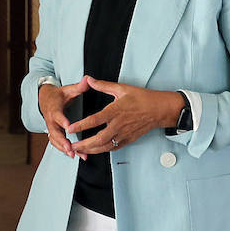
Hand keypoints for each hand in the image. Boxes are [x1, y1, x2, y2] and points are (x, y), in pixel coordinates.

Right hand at [37, 75, 92, 158]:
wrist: (44, 100)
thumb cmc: (58, 95)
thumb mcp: (67, 89)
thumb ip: (78, 86)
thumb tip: (88, 79)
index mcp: (54, 109)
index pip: (57, 116)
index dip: (62, 121)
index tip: (68, 126)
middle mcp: (51, 120)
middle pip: (55, 132)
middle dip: (62, 141)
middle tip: (71, 149)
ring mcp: (51, 128)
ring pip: (55, 140)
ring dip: (64, 148)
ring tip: (75, 155)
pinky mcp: (53, 133)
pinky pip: (57, 143)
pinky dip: (64, 150)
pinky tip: (75, 156)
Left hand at [67, 78, 181, 156]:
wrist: (159, 110)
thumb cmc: (142, 98)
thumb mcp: (122, 88)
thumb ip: (103, 85)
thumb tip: (89, 79)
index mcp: (115, 111)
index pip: (95, 120)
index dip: (81, 125)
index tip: (70, 128)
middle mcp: (119, 125)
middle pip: (98, 138)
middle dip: (84, 144)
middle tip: (72, 145)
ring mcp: (124, 134)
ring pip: (105, 146)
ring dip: (91, 150)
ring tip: (80, 151)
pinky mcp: (128, 140)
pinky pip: (113, 148)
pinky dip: (102, 150)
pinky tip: (94, 150)